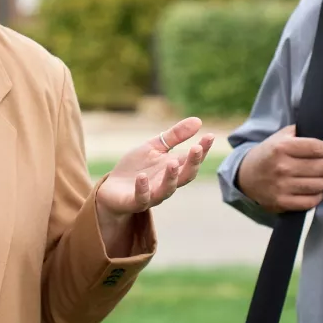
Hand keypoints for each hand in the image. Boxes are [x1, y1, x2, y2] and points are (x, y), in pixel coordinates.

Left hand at [96, 117, 214, 219]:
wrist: (112, 189)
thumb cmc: (136, 168)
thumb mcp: (154, 147)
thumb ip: (174, 136)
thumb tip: (199, 121)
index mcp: (173, 169)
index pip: (192, 160)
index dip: (202, 149)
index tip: (210, 136)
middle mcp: (166, 183)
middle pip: (186, 176)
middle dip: (192, 163)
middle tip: (197, 148)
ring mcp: (152, 194)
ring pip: (167, 190)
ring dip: (171, 177)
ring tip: (173, 163)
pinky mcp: (135, 202)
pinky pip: (141, 198)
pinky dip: (143, 188)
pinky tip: (142, 177)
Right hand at [236, 125, 322, 212]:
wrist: (246, 176)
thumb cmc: (269, 154)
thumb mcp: (280, 137)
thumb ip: (301, 131)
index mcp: (282, 147)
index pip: (319, 148)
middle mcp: (281, 167)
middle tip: (322, 164)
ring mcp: (281, 187)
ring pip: (320, 185)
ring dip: (322, 181)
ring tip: (316, 177)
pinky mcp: (281, 202)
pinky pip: (311, 201)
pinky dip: (316, 196)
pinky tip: (311, 190)